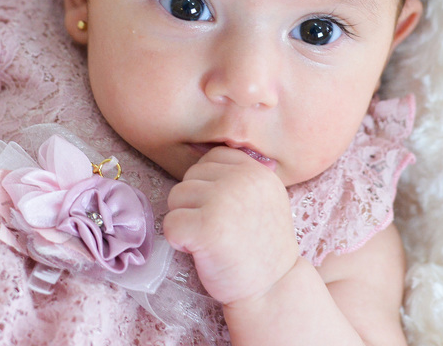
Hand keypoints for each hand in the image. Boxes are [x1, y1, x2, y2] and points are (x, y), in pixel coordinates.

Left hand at [163, 147, 298, 305]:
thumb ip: (242, 176)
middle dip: (195, 203)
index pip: (212, 158)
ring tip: (210, 240)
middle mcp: (242, 179)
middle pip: (191, 176)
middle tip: (219, 229)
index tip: (223, 211)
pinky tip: (200, 251)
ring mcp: (223, 201)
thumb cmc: (262, 247)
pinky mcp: (205, 227)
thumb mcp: (266, 198)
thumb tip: (201, 151)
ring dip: (186, 220)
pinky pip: (170, 223)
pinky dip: (177, 240)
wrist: (273, 290)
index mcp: (257, 170)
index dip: (209, 185)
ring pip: (176, 196)